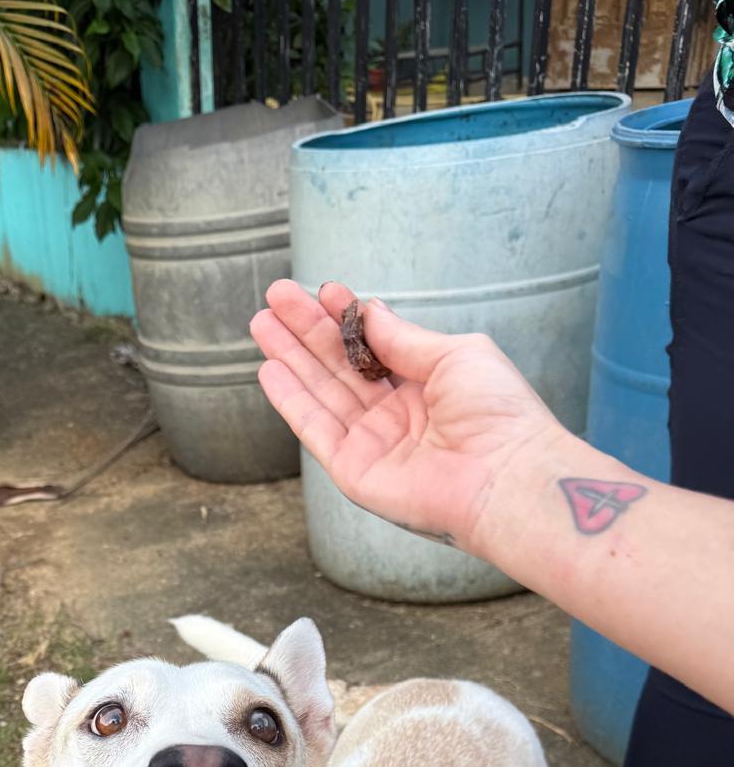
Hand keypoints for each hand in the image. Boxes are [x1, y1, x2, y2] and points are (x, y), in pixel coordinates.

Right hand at [251, 281, 564, 550]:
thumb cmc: (498, 414)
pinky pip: (315, 429)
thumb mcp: (455, 354)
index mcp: (426, 387)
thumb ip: (404, 337)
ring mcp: (372, 445)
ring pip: (321, 393)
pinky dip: (291, 399)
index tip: (322, 291)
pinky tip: (270, 369)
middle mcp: (396, 417)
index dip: (346, 319)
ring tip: (261, 322)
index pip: (374, 348)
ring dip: (290, 358)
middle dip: (307, 332)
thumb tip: (369, 311)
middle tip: (276, 297)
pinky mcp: (354, 472)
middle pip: (340, 367)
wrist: (505, 476)